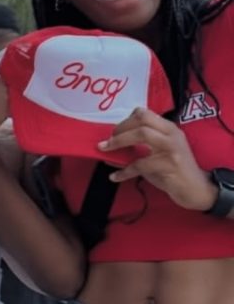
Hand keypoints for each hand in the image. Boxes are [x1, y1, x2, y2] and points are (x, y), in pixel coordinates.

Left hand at [101, 108, 217, 211]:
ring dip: (119, 142)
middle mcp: (171, 134)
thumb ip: (136, 149)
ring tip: (106, 150)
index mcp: (168, 128)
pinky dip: (124, 171)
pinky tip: (116, 176)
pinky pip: (141, 164)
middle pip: (142, 119)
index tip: (114, 132)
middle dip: (120, 128)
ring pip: (142, 134)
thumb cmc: (173, 171)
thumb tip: (108, 147)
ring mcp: (172, 148)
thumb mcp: (155, 156)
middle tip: (108, 141)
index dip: (125, 121)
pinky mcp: (170, 164)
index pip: (144, 113)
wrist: (197, 190)